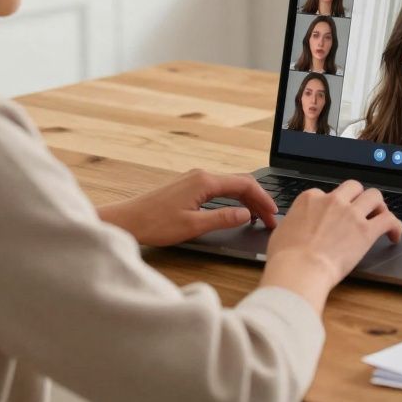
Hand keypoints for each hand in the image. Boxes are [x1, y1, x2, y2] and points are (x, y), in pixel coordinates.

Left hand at [97, 169, 278, 246]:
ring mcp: (193, 180)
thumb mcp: (193, 226)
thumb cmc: (155, 224)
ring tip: (258, 217)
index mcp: (204, 182)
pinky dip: (233, 199)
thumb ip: (222, 218)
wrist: (128, 220)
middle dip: (258, 199)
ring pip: (229, 185)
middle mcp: (201, 175)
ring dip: (246, 199)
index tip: (273, 214)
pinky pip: (218, 189)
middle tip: (270, 219)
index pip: (244, 185)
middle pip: (239, 182)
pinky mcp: (188, 187)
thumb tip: (245, 214)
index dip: (263, 199)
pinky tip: (237, 211)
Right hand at [260, 180, 401, 312]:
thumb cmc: (286, 257)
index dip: (333, 205)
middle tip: (362, 210)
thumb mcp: (280, 231)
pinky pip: (389, 220)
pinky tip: (394, 235)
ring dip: (379, 206)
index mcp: (310, 199)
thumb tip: (292, 228)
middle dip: (359, 197)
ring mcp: (350, 214)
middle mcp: (332, 201)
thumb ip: (292, 224)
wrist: (299, 269)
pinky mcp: (366, 231)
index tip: (335, 216)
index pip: (327, 193)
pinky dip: (395, 226)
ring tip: (380, 218)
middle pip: (354, 187)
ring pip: (374, 196)